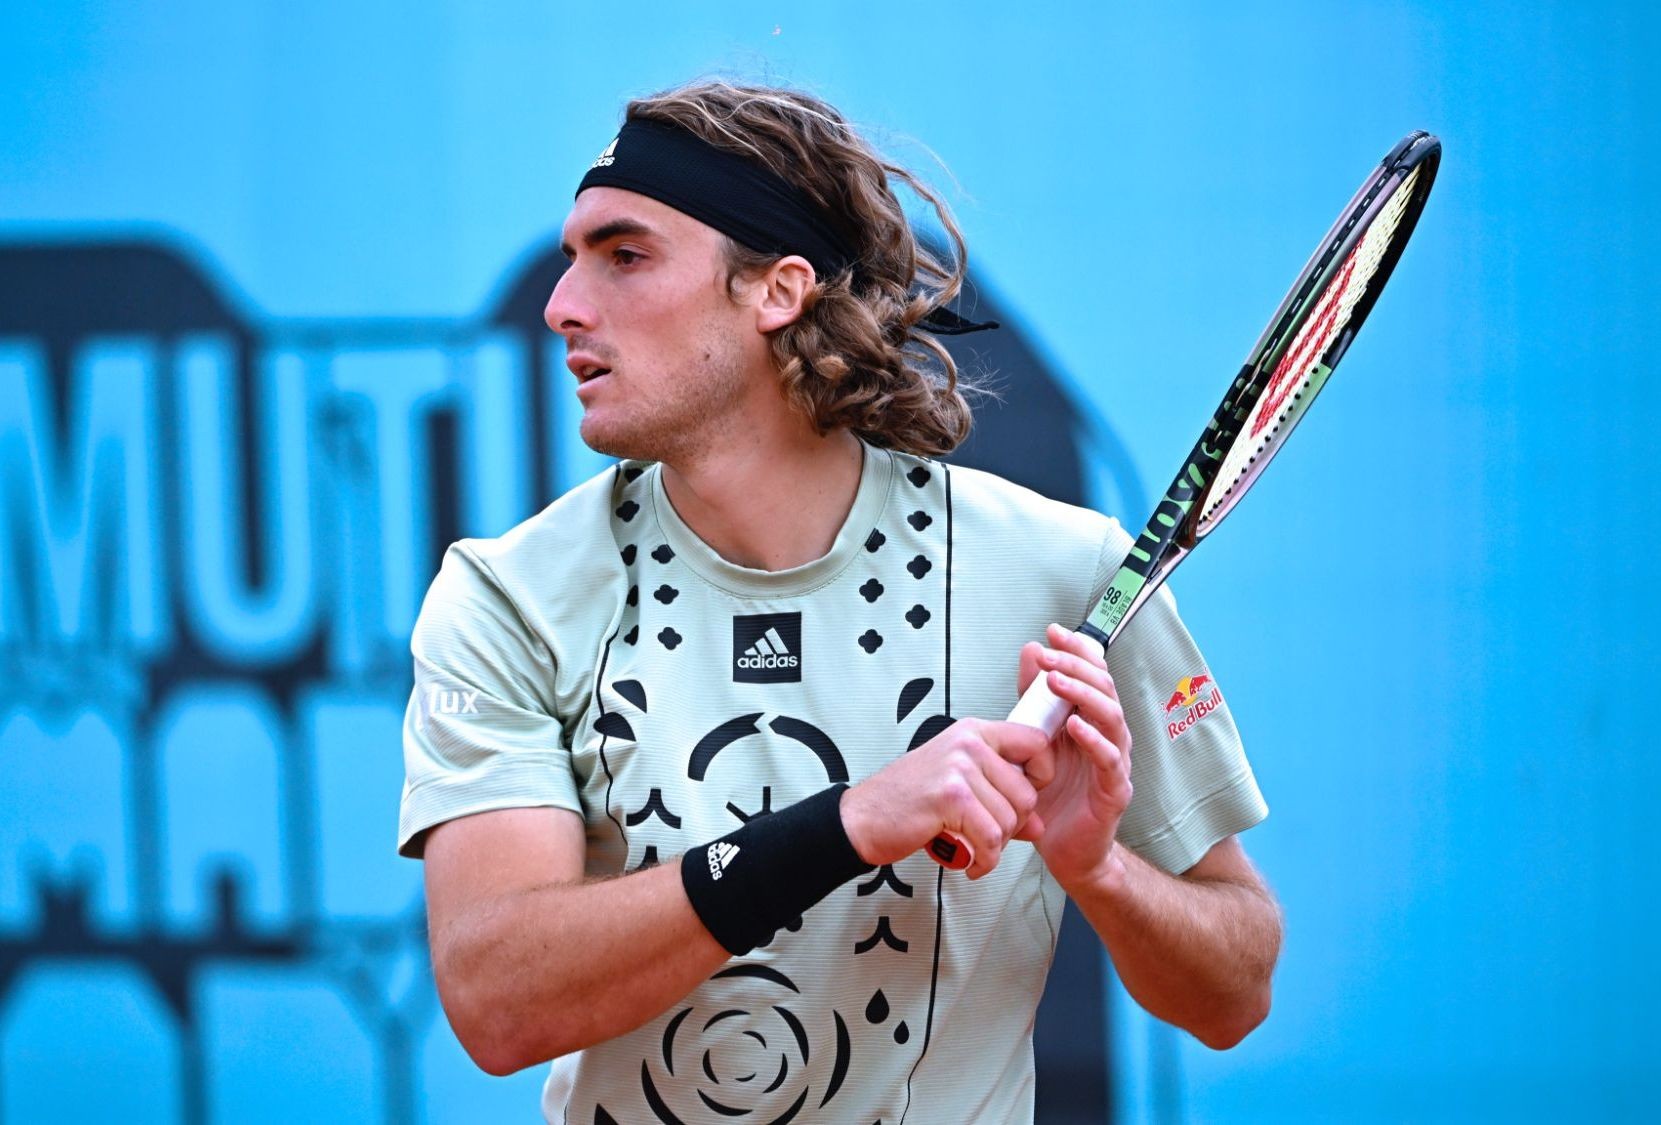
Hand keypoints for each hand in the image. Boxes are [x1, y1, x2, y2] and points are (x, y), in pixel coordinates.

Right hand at [840, 718, 1052, 878]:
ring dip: (997, 845)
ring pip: (1011, 818)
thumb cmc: (904, 802)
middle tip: (988, 835)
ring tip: (974, 848)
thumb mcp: (958, 789)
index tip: (1022, 797)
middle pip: (1027, 792)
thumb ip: (1000, 799)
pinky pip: (991, 837)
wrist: (861, 819)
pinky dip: (985, 860)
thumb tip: (1038, 824)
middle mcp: (968, 743)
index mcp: (973, 733)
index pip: (1036, 742)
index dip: (1041, 774)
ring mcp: (959, 768)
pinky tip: (971, 862)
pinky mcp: (951, 797)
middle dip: (1014, 825)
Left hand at [1019, 624, 1133, 887]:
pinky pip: (1110, 761)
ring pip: (1111, 718)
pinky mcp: (1114, 791)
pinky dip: (1093, 741)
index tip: (1053, 632)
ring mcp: (1114, 762)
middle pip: (1105, 689)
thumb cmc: (1052, 796)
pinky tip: (1075, 727)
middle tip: (1048, 657)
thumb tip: (1030, 652)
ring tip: (1056, 682)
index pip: (1093, 675)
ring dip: (1084, 695)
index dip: (1078, 650)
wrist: (1065, 850)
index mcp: (1090, 720)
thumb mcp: (1034, 739)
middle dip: (1076, 667)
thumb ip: (1032, 699)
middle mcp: (1108, 736)